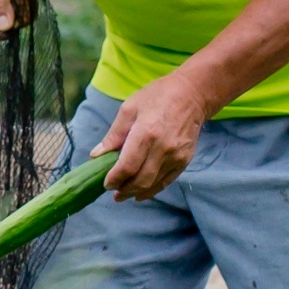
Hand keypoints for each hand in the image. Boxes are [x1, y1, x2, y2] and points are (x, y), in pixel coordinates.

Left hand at [93, 69, 208, 199]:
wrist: (192, 94)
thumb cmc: (157, 97)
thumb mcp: (129, 109)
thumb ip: (113, 135)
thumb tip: (96, 155)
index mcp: (146, 133)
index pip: (127, 166)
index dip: (114, 179)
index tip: (105, 183)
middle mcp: (163, 148)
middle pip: (140, 180)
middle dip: (124, 190)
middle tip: (113, 192)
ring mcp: (176, 156)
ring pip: (153, 184)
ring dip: (136, 192)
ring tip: (123, 194)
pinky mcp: (184, 160)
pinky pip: (166, 182)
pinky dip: (152, 190)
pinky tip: (140, 194)